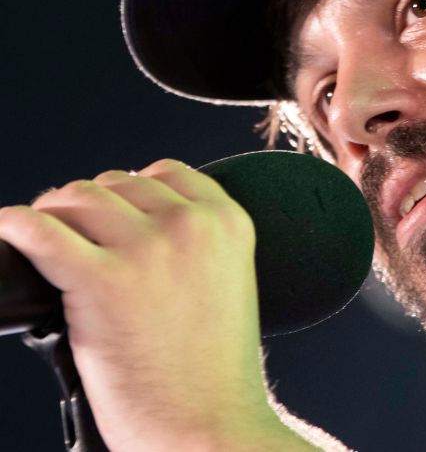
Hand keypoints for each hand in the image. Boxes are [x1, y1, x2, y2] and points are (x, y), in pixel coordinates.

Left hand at [0, 160, 289, 450]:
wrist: (208, 427)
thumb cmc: (212, 374)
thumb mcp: (226, 286)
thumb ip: (193, 247)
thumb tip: (122, 228)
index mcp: (229, 223)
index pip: (164, 173)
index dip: (130, 194)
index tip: (112, 219)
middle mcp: (191, 225)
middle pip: (115, 184)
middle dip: (89, 211)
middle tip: (74, 245)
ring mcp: (147, 248)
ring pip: (76, 199)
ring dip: (54, 220)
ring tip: (48, 250)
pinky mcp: (102, 280)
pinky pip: (37, 232)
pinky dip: (12, 226)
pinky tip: (5, 231)